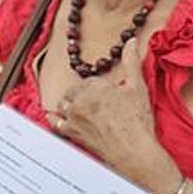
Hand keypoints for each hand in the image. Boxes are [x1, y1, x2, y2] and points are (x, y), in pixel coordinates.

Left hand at [48, 39, 177, 191]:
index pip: (90, 81)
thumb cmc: (138, 121)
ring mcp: (73, 117)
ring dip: (70, 105)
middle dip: (83, 95)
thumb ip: (132, 61)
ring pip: (64, 104)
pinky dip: (54, 119)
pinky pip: (54, 123)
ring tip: (82, 109)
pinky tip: (55, 117)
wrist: (133, 152)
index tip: (107, 96)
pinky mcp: (71, 133)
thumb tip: (131, 40)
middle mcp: (80, 100)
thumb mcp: (138, 87)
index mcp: (95, 86)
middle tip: (97, 104)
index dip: (99, 89)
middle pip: (74, 91)